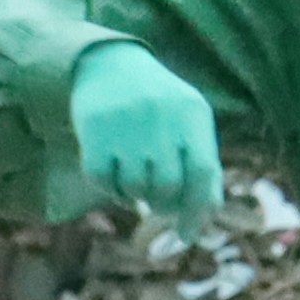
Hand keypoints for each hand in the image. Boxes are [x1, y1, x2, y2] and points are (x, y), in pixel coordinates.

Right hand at [67, 42, 223, 221]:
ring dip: (135, 195)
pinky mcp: (94, 128)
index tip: (187, 236)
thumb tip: (204, 218)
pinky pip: (101, 180)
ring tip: (135, 177)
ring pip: (134, 187)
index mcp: (193, 113)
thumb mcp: (188, 122)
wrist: (108, 63)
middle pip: (167, 187)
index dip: (198, 211)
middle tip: (157, 203)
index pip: (204, 173)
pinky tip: (115, 178)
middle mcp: (162, 115)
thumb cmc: (159, 106)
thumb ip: (201, 164)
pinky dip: (110, 190)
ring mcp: (126, 122)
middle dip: (162, 205)